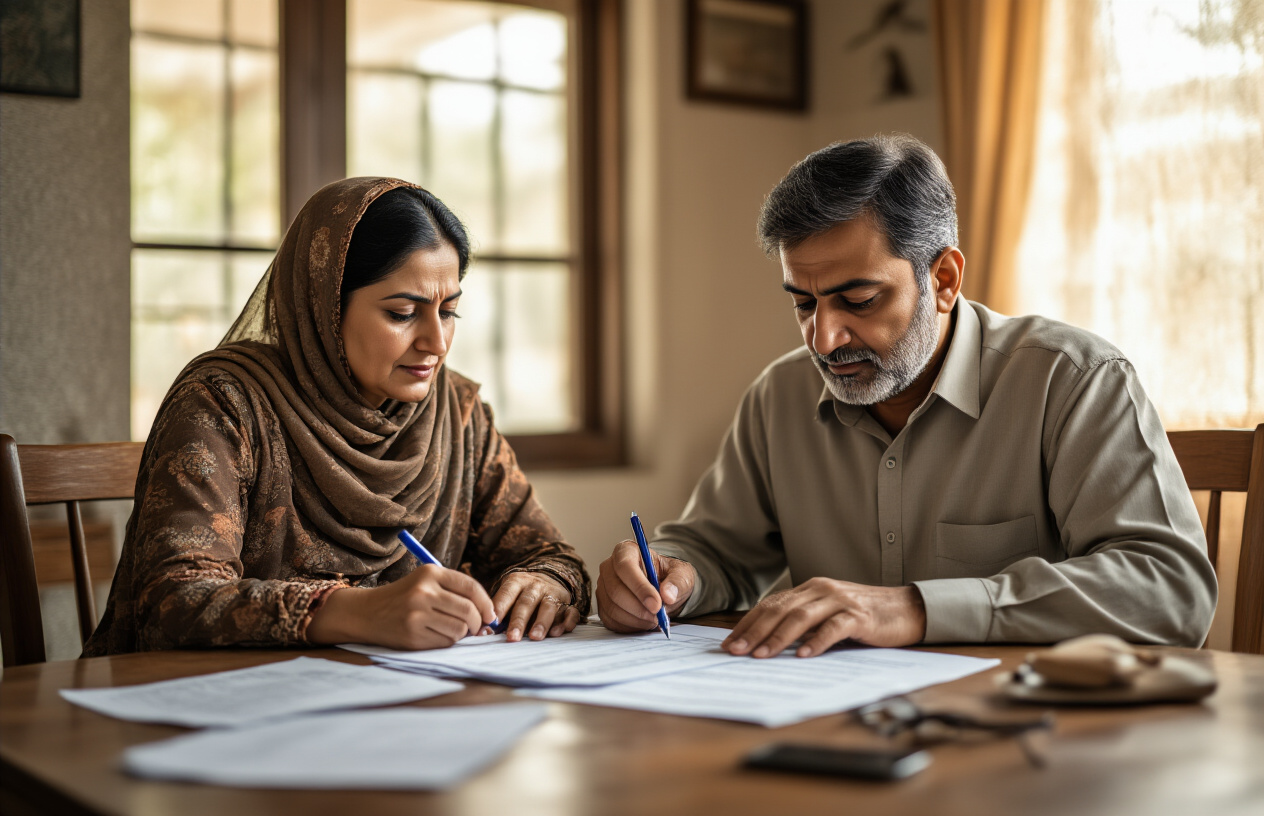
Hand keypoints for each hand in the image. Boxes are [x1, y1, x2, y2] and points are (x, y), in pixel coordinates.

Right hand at [307, 564, 495, 649]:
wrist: (366, 612)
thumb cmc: (403, 598)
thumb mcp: (425, 582)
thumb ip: (455, 592)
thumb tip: (489, 615)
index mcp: (430, 573)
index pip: (471, 587)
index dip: (486, 603)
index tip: (491, 614)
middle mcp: (424, 591)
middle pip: (468, 610)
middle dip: (477, 622)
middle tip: (475, 627)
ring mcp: (417, 614)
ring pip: (459, 629)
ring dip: (461, 634)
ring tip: (451, 630)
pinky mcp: (412, 634)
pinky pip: (445, 642)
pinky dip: (447, 641)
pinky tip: (436, 635)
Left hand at [491, 571, 581, 641]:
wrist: (550, 578)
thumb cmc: (522, 593)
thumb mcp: (509, 594)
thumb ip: (498, 611)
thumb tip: (484, 632)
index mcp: (518, 581)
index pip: (507, 594)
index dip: (499, 608)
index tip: (491, 625)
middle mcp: (536, 586)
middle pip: (527, 602)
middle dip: (519, 621)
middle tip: (512, 638)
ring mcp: (553, 593)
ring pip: (548, 607)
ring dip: (542, 623)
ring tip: (535, 637)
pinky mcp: (568, 603)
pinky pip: (570, 612)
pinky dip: (566, 622)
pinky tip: (558, 632)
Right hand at [596, 539, 696, 632]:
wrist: (663, 589)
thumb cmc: (669, 576)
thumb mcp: (682, 574)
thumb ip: (677, 582)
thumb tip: (668, 595)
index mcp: (626, 551)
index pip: (625, 566)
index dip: (639, 587)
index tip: (657, 604)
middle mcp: (609, 568)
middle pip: (615, 590)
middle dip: (638, 608)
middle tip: (658, 617)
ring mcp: (603, 588)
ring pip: (612, 608)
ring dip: (636, 619)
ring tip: (654, 619)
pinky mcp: (603, 607)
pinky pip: (611, 621)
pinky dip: (629, 626)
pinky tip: (644, 622)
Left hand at [722, 578, 925, 657]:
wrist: (906, 609)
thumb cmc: (864, 615)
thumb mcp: (828, 613)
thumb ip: (803, 622)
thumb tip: (767, 642)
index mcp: (810, 589)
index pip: (771, 605)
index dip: (748, 623)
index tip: (729, 642)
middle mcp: (821, 590)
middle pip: (780, 610)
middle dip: (754, 631)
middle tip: (735, 651)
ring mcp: (840, 601)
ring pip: (801, 617)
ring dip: (778, 638)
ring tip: (761, 655)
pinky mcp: (859, 616)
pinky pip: (833, 628)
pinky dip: (816, 642)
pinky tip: (803, 655)